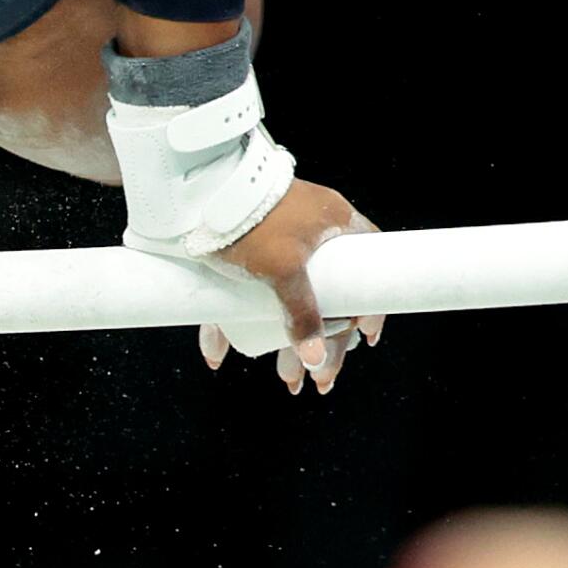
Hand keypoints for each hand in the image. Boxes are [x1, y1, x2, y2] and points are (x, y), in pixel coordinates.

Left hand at [201, 179, 385, 395]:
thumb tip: (316, 359)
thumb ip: (303, 314)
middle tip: (320, 378)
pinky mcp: (241, 251)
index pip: (368, 266)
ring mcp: (275, 240)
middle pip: (327, 296)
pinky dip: (234, 324)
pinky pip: (243, 294)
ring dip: (284, 342)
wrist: (199, 188)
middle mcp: (309, 231)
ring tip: (286, 377)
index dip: (368, 306)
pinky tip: (219, 351)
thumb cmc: (251, 217)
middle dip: (323, 342)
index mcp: (333, 224)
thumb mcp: (283, 268)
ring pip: (286, 300)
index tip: (363, 339)